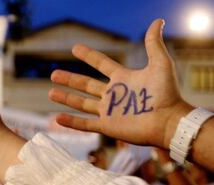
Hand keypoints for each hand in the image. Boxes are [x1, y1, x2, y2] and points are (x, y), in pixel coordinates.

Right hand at [49, 19, 191, 148]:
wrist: (168, 121)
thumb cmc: (167, 93)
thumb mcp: (160, 64)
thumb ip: (153, 44)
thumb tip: (156, 21)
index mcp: (122, 78)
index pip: (101, 64)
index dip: (88, 56)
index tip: (75, 48)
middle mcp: (113, 94)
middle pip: (86, 85)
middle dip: (69, 79)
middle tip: (53, 74)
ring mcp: (109, 111)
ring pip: (82, 104)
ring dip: (66, 98)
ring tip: (51, 92)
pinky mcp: (107, 126)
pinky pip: (85, 124)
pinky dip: (71, 122)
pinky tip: (57, 118)